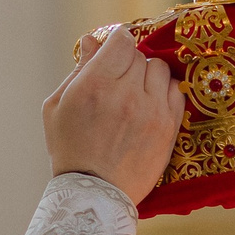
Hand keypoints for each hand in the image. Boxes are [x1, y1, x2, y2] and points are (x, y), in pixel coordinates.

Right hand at [45, 26, 179, 202]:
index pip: (122, 41)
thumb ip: (78, 70)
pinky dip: (164, 92)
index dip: (117, 42)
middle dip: (128, 63)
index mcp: (96, 85)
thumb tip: (92, 41)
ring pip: (160, 70)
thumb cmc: (69, 148)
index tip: (114, 52)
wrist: (94, 193)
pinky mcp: (169, 127)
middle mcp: (127, 94)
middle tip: (118, 81)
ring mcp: (152, 110)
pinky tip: (150, 104)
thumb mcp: (58, 107)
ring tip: (136, 93)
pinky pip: (176, 91)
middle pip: (140, 55)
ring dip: (148, 76)